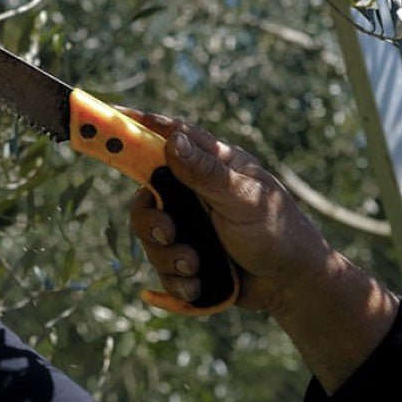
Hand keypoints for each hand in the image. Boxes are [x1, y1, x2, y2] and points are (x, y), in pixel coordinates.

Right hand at [125, 112, 331, 317]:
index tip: (108, 115)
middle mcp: (192, 189)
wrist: (292, 286)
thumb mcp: (244, 199)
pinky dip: (175, 278)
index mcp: (209, 163)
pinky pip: (160, 264)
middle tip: (167, 232)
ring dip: (167, 254)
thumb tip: (171, 140)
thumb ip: (206, 172)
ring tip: (194, 264)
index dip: (135, 124)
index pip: (166, 134)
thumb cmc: (279, 231)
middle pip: (145, 192)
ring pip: (148, 232)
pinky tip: (197, 283)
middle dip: (150, 219)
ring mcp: (187, 222)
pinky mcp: (185, 253)